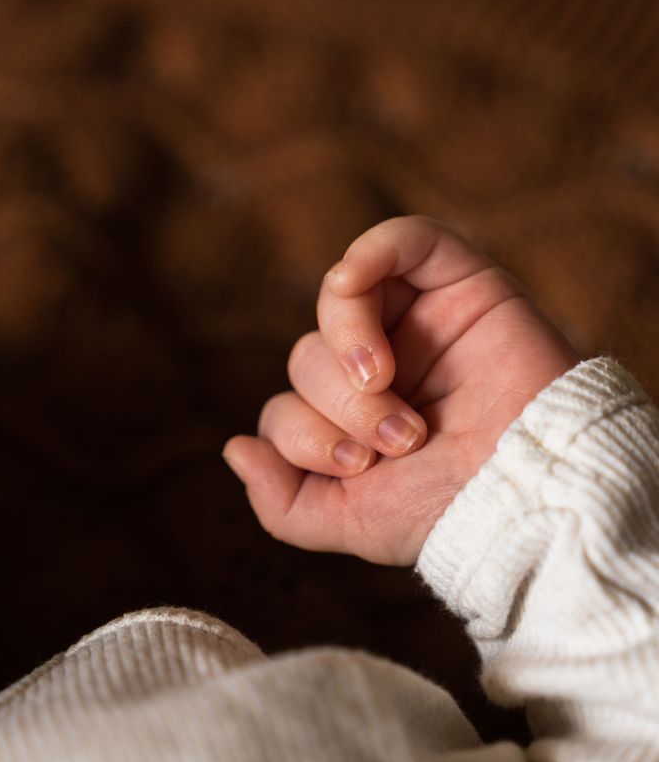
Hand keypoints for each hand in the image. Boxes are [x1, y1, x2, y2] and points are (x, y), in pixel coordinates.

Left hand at [222, 216, 578, 564]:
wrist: (528, 492)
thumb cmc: (445, 511)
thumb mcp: (347, 521)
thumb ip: (281, 501)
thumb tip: (232, 448)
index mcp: (348, 423)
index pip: (284, 407)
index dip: (302, 435)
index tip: (362, 466)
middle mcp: (376, 370)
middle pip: (305, 358)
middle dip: (338, 405)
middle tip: (397, 439)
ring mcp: (415, 324)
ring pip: (338, 302)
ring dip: (348, 347)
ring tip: (390, 390)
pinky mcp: (458, 285)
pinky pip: (402, 239)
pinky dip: (367, 252)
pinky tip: (350, 282)